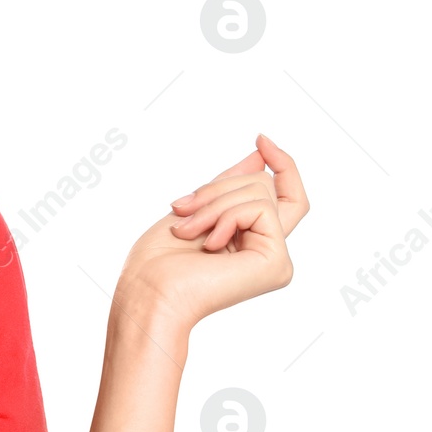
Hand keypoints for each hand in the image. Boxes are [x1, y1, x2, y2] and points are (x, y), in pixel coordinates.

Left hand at [117, 134, 308, 329]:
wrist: (148, 291)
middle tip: (182, 207)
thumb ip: (229, 186)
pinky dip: (224, 216)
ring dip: (213, 203)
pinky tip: (207, 244)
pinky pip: (259, 208)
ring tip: (186, 230)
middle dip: (219, 186)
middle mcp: (268, 250)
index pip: (283, 195)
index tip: (261, 139)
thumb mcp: (195, 208)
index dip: (281, 164)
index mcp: (250, 240)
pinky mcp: (277, 263)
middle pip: (266, 186)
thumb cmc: (158, 261)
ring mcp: (276, 258)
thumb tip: (260, 155)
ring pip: (260, 192)